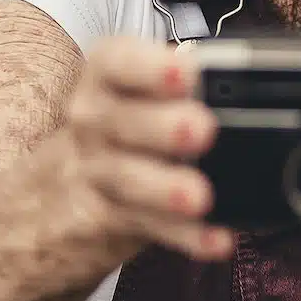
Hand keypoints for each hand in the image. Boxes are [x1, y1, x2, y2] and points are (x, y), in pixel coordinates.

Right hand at [61, 37, 233, 260]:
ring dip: (167, 188)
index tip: (187, 73)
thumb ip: (180, 78)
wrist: (62, 182)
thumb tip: (237, 75)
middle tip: (203, 129)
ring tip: (201, 196)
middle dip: (163, 126)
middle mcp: (94, 119)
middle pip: (121, 121)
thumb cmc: (124, 116)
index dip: (150, 67)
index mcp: (107, 75)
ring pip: (129, 178)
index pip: (116, 61)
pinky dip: (186, 235)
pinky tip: (216, 239)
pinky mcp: (109, 216)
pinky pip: (149, 225)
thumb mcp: (137, 85)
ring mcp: (96, 170)